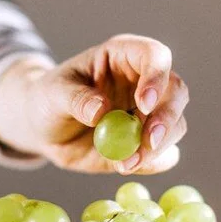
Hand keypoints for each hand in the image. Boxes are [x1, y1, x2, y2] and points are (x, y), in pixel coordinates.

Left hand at [0, 34, 188, 173]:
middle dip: (166, 118)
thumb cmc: (48, 99)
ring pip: (176, 125)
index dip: (156, 77)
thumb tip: (100, 110)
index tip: (144, 103)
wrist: (44, 129)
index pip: (154, 56)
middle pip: (176, 92)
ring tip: (124, 163)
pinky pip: (164, 154)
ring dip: (157, 147)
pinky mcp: (146, 142)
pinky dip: (151, 163)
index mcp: (123, 57)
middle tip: (147, 142)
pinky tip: (126, 166)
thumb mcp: (53, 93)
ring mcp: (149, 113)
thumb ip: (76, 98)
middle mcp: (144, 82)